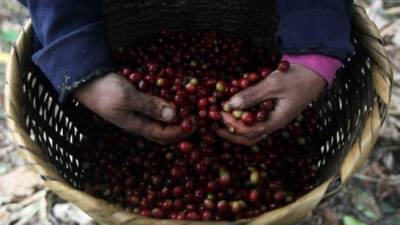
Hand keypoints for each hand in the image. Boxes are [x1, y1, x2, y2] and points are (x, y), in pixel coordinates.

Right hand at [74, 73, 191, 143]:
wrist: (84, 79)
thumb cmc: (104, 89)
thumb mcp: (128, 97)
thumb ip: (151, 106)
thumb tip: (174, 116)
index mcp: (137, 126)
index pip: (164, 135)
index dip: (181, 131)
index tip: (195, 122)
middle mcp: (139, 122)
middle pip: (164, 131)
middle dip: (181, 127)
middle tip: (195, 116)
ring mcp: (137, 113)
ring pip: (161, 119)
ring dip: (175, 116)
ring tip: (188, 106)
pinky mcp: (135, 103)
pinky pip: (155, 108)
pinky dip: (166, 105)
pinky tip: (173, 97)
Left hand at [217, 64, 325, 145]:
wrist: (315, 71)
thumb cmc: (296, 77)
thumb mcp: (273, 84)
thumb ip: (252, 95)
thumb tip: (230, 104)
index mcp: (276, 121)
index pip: (249, 131)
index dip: (232, 124)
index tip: (221, 113)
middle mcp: (274, 124)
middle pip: (249, 137)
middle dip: (231, 132)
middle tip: (215, 125)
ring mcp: (274, 119)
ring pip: (252, 131)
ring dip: (236, 127)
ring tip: (221, 119)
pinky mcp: (272, 112)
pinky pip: (255, 120)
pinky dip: (243, 117)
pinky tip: (234, 109)